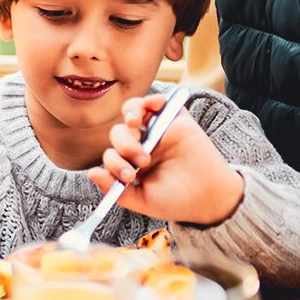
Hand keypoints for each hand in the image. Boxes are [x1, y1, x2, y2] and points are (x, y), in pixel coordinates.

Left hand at [88, 94, 243, 225]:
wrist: (208, 198)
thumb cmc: (175, 201)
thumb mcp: (142, 200)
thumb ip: (115, 189)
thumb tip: (91, 173)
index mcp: (131, 163)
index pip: (111, 154)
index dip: (113, 163)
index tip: (128, 178)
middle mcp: (142, 145)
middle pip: (119, 133)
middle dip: (124, 146)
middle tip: (142, 162)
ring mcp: (158, 131)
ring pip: (132, 111)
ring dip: (130, 115)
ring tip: (135, 126)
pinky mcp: (175, 120)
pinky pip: (157, 102)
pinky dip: (151, 99)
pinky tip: (154, 104)